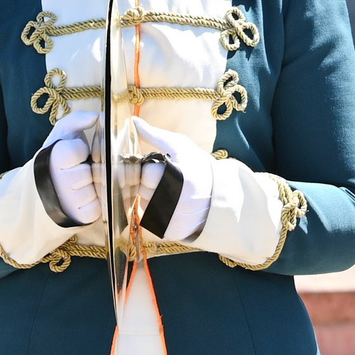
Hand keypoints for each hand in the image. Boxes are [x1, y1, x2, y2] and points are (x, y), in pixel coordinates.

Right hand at [36, 111, 102, 226]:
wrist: (42, 189)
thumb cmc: (57, 157)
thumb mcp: (62, 134)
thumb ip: (78, 119)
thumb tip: (98, 116)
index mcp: (54, 157)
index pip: (78, 149)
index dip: (80, 150)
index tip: (74, 154)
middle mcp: (60, 181)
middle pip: (92, 170)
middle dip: (91, 168)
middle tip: (80, 169)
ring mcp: (70, 201)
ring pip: (98, 188)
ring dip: (96, 185)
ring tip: (83, 183)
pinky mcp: (81, 215)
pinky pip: (99, 205)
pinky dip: (97, 201)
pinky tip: (86, 196)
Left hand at [127, 119, 215, 242]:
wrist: (221, 196)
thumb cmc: (200, 167)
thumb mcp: (181, 146)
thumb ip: (154, 135)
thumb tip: (133, 122)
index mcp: (175, 177)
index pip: (144, 173)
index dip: (149, 168)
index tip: (158, 167)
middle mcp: (173, 202)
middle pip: (141, 190)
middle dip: (148, 183)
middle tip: (166, 180)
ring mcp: (171, 220)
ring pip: (144, 206)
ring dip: (151, 198)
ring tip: (170, 193)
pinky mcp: (170, 232)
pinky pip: (151, 221)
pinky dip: (158, 214)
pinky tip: (172, 207)